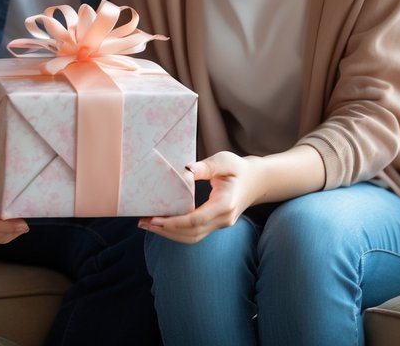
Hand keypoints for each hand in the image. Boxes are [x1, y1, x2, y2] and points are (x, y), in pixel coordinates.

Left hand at [138, 151, 261, 243]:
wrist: (256, 181)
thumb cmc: (239, 168)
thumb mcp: (225, 161)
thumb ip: (207, 166)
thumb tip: (187, 169)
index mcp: (225, 205)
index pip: (196, 220)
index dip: (174, 222)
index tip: (155, 218)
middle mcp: (223, 219)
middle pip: (191, 234)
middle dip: (166, 231)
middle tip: (143, 222)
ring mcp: (220, 225)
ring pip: (192, 238)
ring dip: (169, 234)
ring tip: (147, 225)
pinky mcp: (215, 225)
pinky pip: (194, 233)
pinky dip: (177, 231)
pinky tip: (162, 224)